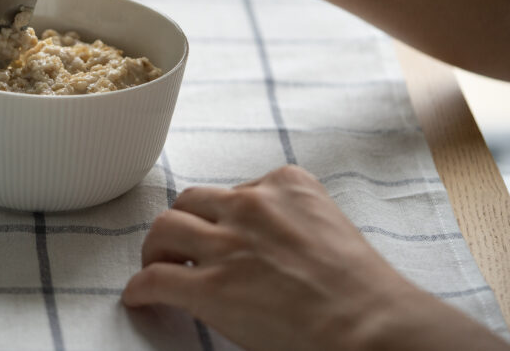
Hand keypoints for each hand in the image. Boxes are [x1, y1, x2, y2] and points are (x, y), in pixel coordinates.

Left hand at [121, 165, 508, 350]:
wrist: (373, 327)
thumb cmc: (364, 291)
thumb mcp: (328, 227)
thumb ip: (291, 221)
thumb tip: (265, 246)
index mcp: (286, 185)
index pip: (237, 188)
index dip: (226, 215)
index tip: (226, 233)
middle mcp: (251, 204)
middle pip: (191, 201)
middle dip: (183, 223)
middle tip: (178, 245)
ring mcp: (227, 244)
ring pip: (164, 228)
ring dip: (155, 248)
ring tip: (154, 264)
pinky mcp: (210, 286)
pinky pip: (156, 278)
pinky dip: (141, 287)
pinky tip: (138, 296)